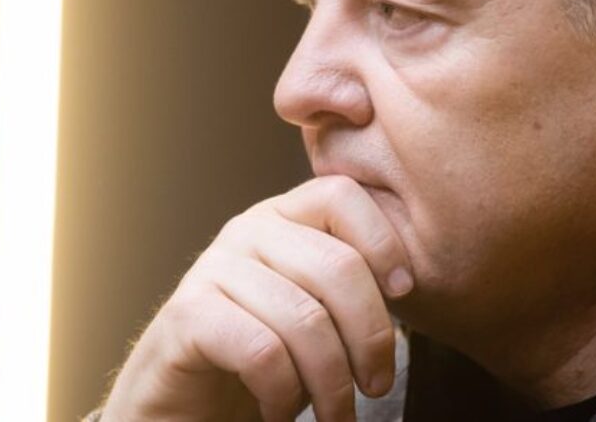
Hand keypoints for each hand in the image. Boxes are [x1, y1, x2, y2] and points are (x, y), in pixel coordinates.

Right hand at [101, 176, 413, 421]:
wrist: (185, 401)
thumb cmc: (261, 356)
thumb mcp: (313, 309)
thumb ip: (346, 285)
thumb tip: (410, 281)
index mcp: (282, 218)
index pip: (341, 195)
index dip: (383, 240)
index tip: (406, 293)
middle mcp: (246, 231)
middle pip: (337, 266)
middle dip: (371, 338)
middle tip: (375, 385)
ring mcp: (212, 269)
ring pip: (305, 319)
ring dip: (332, 384)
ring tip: (334, 414)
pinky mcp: (187, 315)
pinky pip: (263, 352)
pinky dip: (284, 393)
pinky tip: (280, 409)